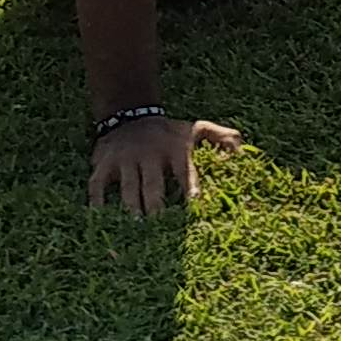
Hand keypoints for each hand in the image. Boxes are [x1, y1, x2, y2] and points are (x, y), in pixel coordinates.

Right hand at [88, 114, 243, 214]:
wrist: (129, 113)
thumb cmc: (168, 132)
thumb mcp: (195, 129)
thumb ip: (221, 138)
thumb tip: (244, 149)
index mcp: (174, 150)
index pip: (184, 171)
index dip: (189, 186)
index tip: (194, 204)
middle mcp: (150, 156)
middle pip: (152, 185)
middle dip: (156, 206)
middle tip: (159, 227)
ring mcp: (126, 161)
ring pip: (127, 188)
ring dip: (130, 207)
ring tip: (134, 227)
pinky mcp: (104, 165)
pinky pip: (97, 185)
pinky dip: (97, 201)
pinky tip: (99, 219)